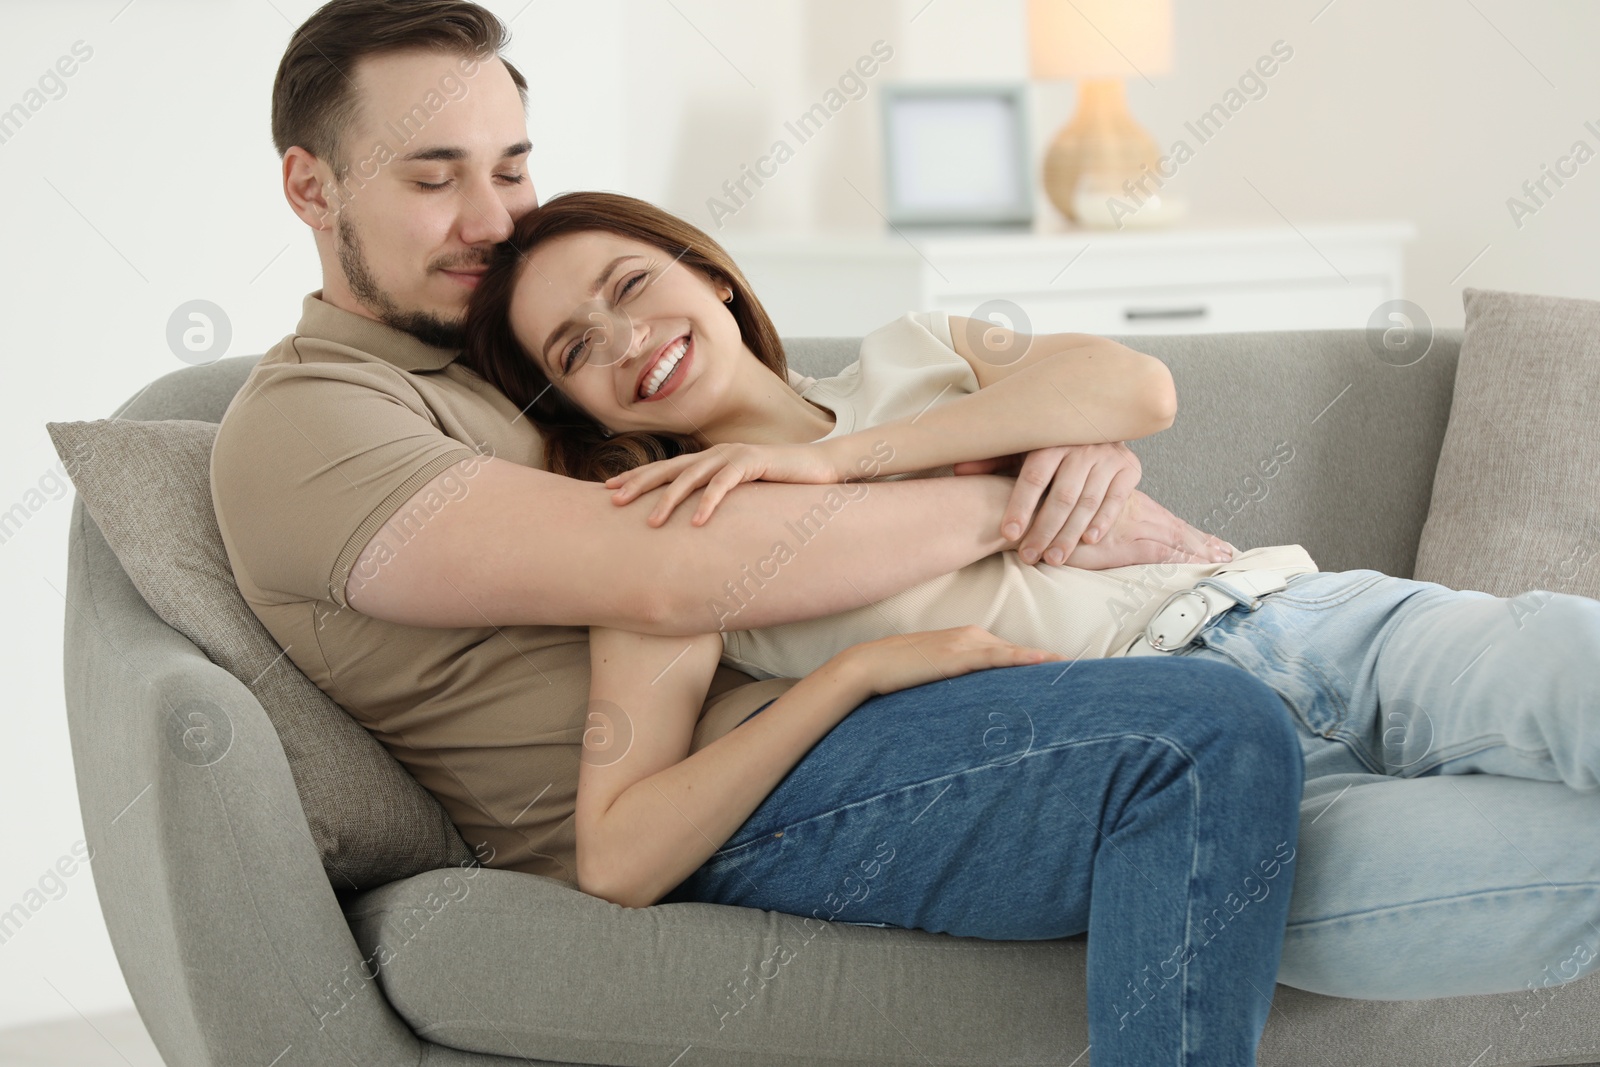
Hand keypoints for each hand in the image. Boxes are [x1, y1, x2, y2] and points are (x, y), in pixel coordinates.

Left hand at [604, 441, 843, 526]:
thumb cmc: (778, 484)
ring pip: (692, 477)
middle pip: (669, 468)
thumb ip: (718, 498)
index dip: (637, 477)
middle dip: (639, 484)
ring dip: (669, 499)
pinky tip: (698, 521)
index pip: (665, 468)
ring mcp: (733, 455)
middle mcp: (715, 453)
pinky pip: (726, 484)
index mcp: (709, 459)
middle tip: (614, 500)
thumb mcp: (741, 492)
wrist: (819, 467)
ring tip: (651, 521)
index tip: (609, 489)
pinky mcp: (753, 462)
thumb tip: (692, 522)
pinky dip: (710, 502)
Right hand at [829, 625, 1065, 700]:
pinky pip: (997, 657)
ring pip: (1013, 654)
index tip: (1064, 673)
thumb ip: (959, 682)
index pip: (1011, 653)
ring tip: (1073, 672)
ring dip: (1043, 663)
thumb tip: (978, 703)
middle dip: (1049, 665)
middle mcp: (972, 635)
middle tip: (1085, 676)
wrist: (870, 664)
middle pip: (1018, 653)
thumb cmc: (899, 674)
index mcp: (969, 639)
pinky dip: (1022, 659)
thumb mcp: (935, 676)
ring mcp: (966, 642)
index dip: (1038, 664)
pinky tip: (1044, 662)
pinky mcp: (957, 654)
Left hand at [953, 443, 1141, 564]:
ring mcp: (1107, 458)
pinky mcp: (1129, 468)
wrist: (1099, 419)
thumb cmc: (1052, 442)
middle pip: (1061, 496)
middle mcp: (1080, 448)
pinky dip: (1103, 521)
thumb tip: (958, 469)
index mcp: (1050, 440)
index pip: (1033, 478)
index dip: (1020, 507)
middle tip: (1030, 557)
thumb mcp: (1022, 446)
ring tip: (1055, 558)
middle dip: (1044, 530)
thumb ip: (993, 460)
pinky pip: (1116, 499)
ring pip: (1088, 502)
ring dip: (1070, 534)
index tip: (1009, 534)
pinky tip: (1089, 541)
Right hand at [1054, 490, 1235, 569]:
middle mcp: (1135, 513)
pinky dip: (1182, 558)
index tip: (1207, 541)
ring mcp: (1131, 528)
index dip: (1186, 532)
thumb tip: (1095, 531)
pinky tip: (1199, 564)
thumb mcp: (1075, 515)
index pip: (1163, 520)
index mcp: (1127, 506)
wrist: (1031, 513)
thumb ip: (1092, 520)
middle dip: (1203, 542)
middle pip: (1177, 529)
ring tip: (1224, 559)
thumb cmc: (1045, 514)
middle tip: (1229, 552)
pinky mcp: (1123, 544)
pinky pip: (1161, 552)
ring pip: (1177, 539)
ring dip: (1201, 550)